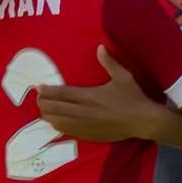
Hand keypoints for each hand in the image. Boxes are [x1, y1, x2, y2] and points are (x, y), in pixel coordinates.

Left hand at [37, 46, 163, 142]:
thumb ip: (109, 62)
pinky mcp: (90, 135)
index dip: (48, 91)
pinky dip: (59, 126)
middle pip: (57, 108)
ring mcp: (86, 125)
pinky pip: (69, 132)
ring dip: (49, 116)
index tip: (38, 88)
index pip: (63, 93)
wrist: (143, 122)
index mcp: (90, 96)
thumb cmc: (133, 98)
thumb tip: (100, 47)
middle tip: (38, 99)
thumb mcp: (123, 77)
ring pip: (60, 122)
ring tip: (42, 111)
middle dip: (44, 103)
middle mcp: (85, 111)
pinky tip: (54, 123)